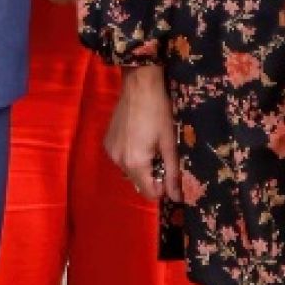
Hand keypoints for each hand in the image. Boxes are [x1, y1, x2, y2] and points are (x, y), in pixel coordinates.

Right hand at [105, 64, 181, 202]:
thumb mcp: (170, 144)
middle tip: (159, 154)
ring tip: (148, 145)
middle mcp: (118, 161)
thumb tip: (177, 198)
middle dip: (151, 176)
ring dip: (140, 166)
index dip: (162, 186)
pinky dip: (130, 156)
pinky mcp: (106, 142)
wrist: (139, 86)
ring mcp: (110, 151)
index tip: (168, 169)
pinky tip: (137, 139)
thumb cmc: (158, 113)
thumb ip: (173, 174)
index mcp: (135, 163)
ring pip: (129, 172)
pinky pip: (121, 159)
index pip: (149, 193)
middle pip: (138, 183)